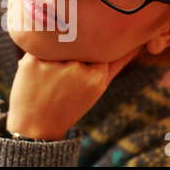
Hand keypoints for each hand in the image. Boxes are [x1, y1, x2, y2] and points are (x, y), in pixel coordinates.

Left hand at [6, 49, 139, 140]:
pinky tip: (35, 75)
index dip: (88, 53)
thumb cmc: (70, 104)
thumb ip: (118, 63)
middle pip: (76, 43)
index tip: (81, 62)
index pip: (97, 47)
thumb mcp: (98, 86)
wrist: (37, 127)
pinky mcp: (31, 61)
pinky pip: (36, 45)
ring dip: (53, 53)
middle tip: (61, 75)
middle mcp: (75, 67)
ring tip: (48, 76)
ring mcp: (52, 64)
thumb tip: (138, 43)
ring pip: (57, 42)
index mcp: (95, 75)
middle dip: (70, 52)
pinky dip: (37, 56)